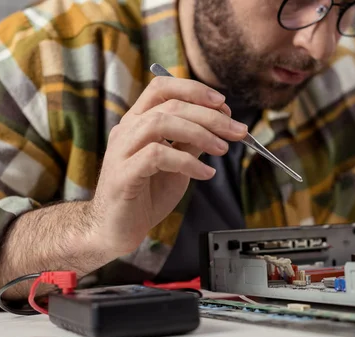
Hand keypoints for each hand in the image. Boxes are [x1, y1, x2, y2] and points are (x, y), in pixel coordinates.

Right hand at [89, 77, 246, 256]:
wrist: (117, 230)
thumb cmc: (146, 195)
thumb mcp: (178, 165)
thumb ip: (191, 143)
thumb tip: (220, 126)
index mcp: (138, 121)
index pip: (162, 87)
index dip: (194, 90)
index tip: (223, 105)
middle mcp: (127, 130)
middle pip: (170, 105)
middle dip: (210, 115)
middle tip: (237, 131)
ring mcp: (121, 150)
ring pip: (161, 123)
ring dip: (199, 133)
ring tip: (222, 149)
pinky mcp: (123, 174)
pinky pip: (157, 156)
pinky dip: (187, 162)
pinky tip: (205, 174)